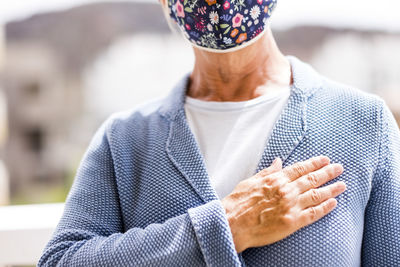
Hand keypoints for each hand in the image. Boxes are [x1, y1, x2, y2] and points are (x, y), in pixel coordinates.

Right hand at [221, 156, 345, 252]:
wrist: (233, 223)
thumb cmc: (238, 202)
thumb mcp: (251, 181)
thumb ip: (267, 172)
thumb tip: (278, 162)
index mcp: (276, 179)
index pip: (300, 168)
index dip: (315, 163)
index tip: (325, 159)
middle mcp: (286, 190)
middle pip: (312, 179)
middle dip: (328, 172)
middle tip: (339, 168)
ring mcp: (291, 206)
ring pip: (317, 195)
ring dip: (331, 189)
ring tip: (342, 185)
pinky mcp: (292, 222)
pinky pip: (313, 214)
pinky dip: (325, 208)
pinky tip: (333, 203)